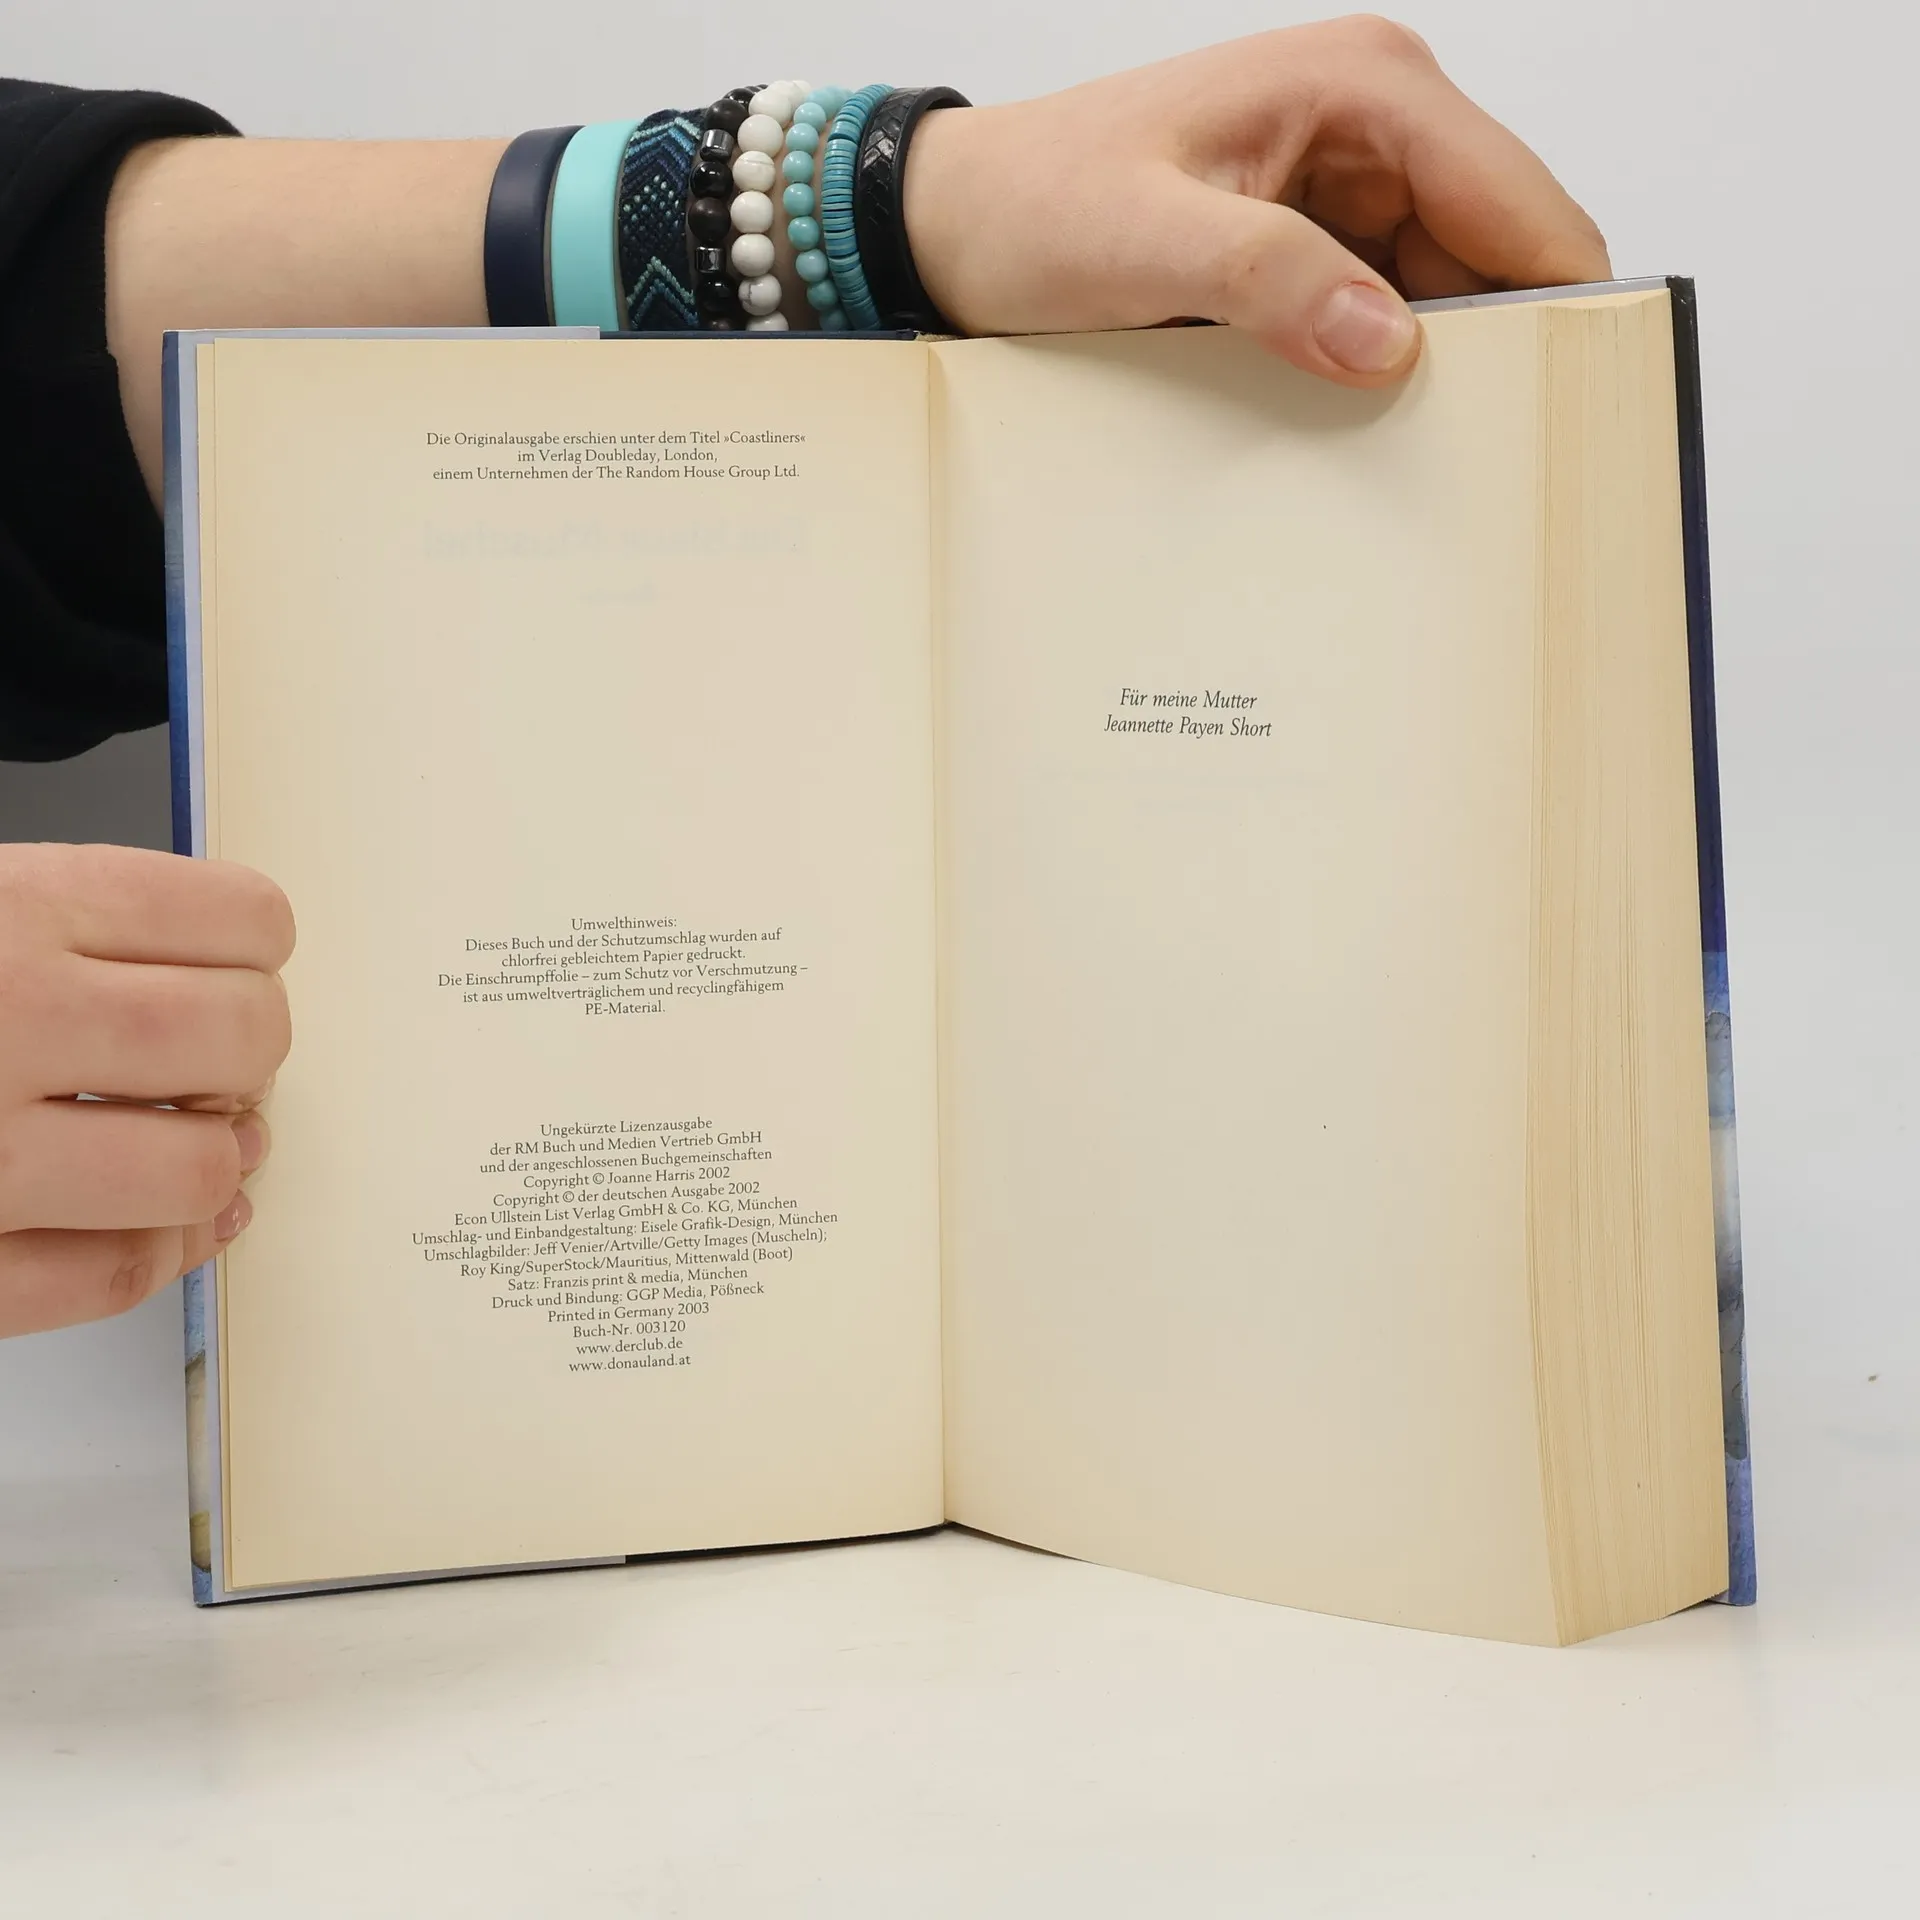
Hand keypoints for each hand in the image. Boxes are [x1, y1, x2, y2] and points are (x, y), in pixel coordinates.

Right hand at [0, 844, 292, 1338]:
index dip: (257, 951)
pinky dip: (159, 1252)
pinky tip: (170, 1225)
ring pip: (201, 1165)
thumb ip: (71, 923)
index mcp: (14, 910)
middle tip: (214, 1063)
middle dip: (251, 1055)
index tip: (240, 967)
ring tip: (186, 1139)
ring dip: (213, 1161)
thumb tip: (216, 953)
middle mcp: (9, 1018)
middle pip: (243, 1035)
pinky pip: (110, 1273)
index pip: (239, 918)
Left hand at [906, 16, 1610, 385]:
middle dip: (1498, 348)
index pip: (1519, 202)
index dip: (1560, 305)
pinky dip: (1377, 370)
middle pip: (1499, 254)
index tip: (1563, 412)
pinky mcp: (1314, 241)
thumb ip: (1270, 278)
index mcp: (1364, 88)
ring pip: (1447, 294)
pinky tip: (1350, 425)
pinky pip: (1384, 313)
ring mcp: (1350, 185)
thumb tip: (1388, 339)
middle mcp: (1377, 124)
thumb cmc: (1032, 203)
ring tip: (1405, 452)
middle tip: (1476, 460)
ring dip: (1433, 370)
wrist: (957, 224)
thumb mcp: (1143, 244)